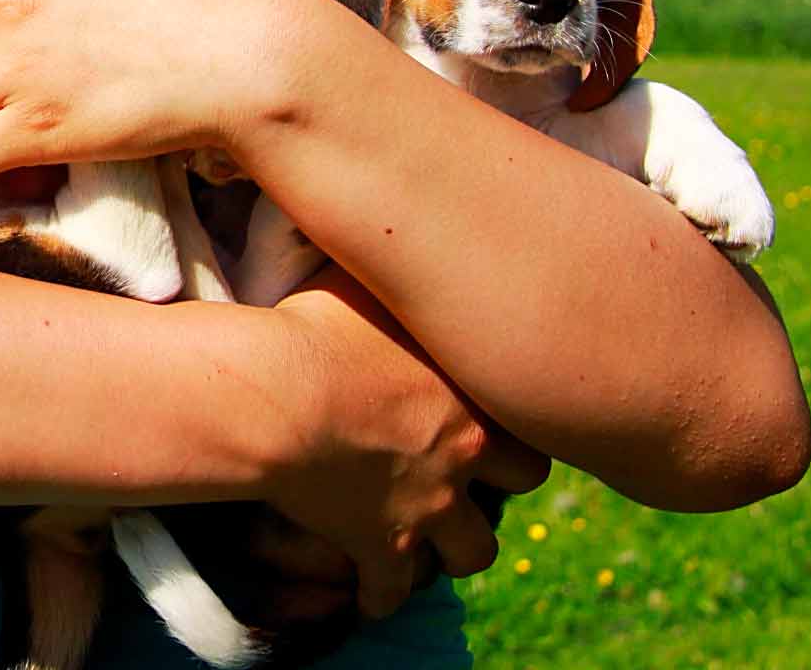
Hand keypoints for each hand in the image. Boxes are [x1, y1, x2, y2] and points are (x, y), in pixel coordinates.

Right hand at [265, 267, 550, 619]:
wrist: (278, 394)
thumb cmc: (314, 322)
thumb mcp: (363, 274)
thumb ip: (395, 263)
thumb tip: (389, 216)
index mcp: (474, 385)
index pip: (532, 403)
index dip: (518, 403)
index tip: (493, 399)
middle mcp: (468, 450)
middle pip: (523, 479)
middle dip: (503, 475)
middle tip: (474, 463)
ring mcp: (430, 505)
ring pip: (476, 550)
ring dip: (458, 544)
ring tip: (435, 537)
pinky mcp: (381, 545)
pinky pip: (390, 590)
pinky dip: (380, 594)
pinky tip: (368, 594)